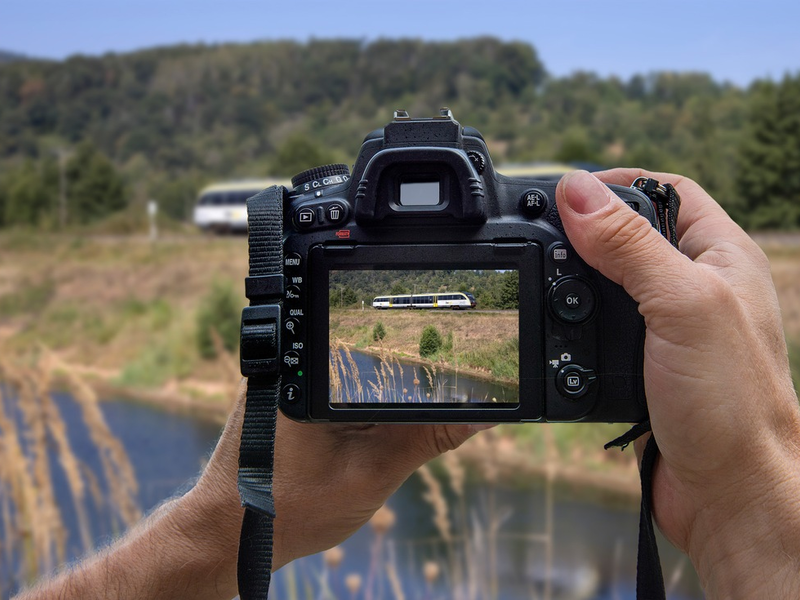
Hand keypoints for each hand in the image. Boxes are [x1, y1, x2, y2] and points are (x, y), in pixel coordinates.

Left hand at [189, 383, 489, 597]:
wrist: (230, 533)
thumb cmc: (291, 508)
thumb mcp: (373, 474)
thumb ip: (429, 438)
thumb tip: (481, 416)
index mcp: (312, 370)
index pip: (385, 350)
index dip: (426, 365)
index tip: (455, 384)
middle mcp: (294, 361)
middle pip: (371, 357)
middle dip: (404, 382)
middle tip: (408, 421)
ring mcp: (285, 377)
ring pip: (354, 374)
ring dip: (379, 397)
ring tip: (376, 432)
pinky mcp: (283, 394)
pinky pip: (334, 388)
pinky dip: (357, 407)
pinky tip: (361, 432)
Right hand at [556, 169, 799, 597]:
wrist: (730, 495)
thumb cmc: (732, 404)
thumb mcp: (680, 307)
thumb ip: (629, 246)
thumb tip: (576, 192)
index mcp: (722, 257)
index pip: (668, 191)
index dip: (617, 183)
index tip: (565, 190)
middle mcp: (698, 287)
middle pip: (634, 234)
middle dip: (587, 230)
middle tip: (542, 233)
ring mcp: (671, 328)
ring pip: (613, 283)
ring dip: (577, 278)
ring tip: (542, 276)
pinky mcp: (646, 365)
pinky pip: (603, 328)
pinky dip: (576, 323)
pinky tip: (557, 327)